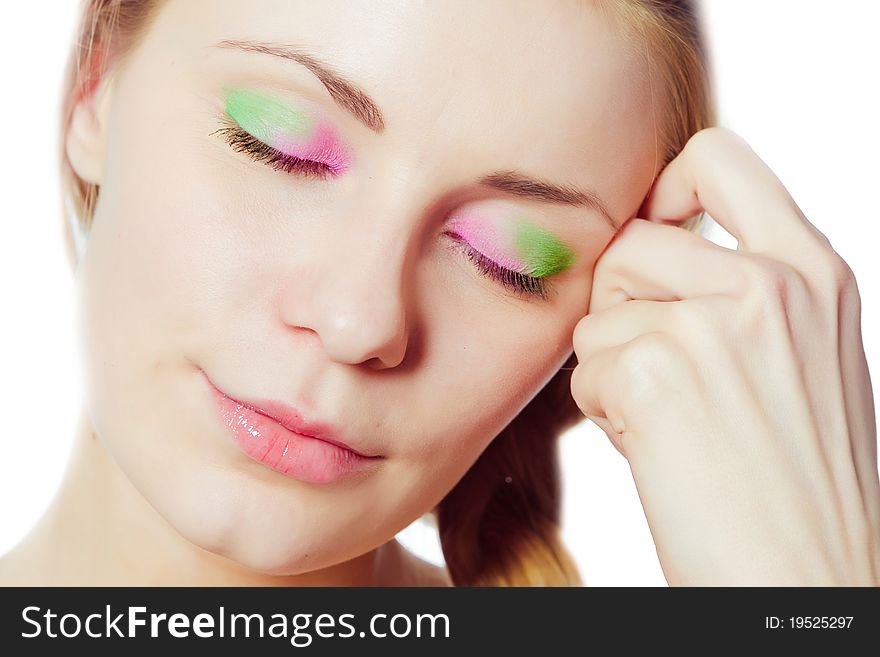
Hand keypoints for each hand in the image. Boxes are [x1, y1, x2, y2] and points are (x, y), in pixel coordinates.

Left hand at [570, 127, 879, 584]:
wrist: (809, 581)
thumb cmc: (801, 481)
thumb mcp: (806, 357)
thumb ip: (748, 291)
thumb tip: (655, 243)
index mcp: (814, 272)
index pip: (718, 159)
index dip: (666, 185)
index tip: (655, 227)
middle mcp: (770, 286)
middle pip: (632, 241)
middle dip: (623, 301)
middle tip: (654, 364)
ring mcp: (712, 327)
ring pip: (600, 311)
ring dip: (614, 365)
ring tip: (668, 420)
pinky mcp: (655, 375)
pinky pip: (586, 368)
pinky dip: (606, 411)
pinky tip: (658, 450)